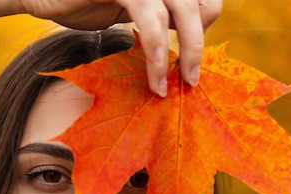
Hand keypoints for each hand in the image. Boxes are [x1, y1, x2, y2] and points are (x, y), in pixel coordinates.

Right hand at [0, 0, 221, 95]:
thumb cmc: (86, 2)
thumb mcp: (131, 8)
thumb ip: (158, 15)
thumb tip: (187, 42)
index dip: (204, 26)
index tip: (185, 56)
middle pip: (202, 4)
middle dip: (197, 46)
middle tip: (189, 81)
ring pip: (183, 10)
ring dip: (185, 53)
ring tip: (167, 88)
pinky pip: (152, 20)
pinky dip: (157, 53)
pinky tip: (154, 78)